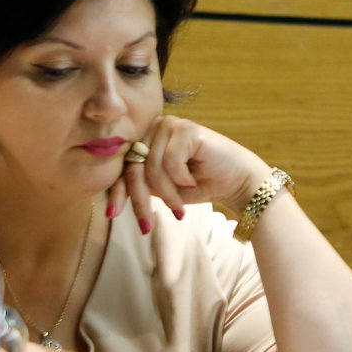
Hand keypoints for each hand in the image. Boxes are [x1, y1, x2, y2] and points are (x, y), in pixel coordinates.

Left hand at [106, 115, 269, 235]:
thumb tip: (113, 195)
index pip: (124, 164)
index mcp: (148, 137)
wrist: (238, 183)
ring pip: (152, 168)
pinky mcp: (187, 128)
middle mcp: (156, 126)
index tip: (112, 214)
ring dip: (166, 194)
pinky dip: (181, 179)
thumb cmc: (202, 185)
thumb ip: (142, 185)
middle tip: (148, 226)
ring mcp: (171, 125)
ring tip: (179, 207)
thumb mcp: (165, 188)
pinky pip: (170, 162)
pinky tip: (194, 180)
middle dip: (141, 200)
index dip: (119, 190)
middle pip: (134, 166)